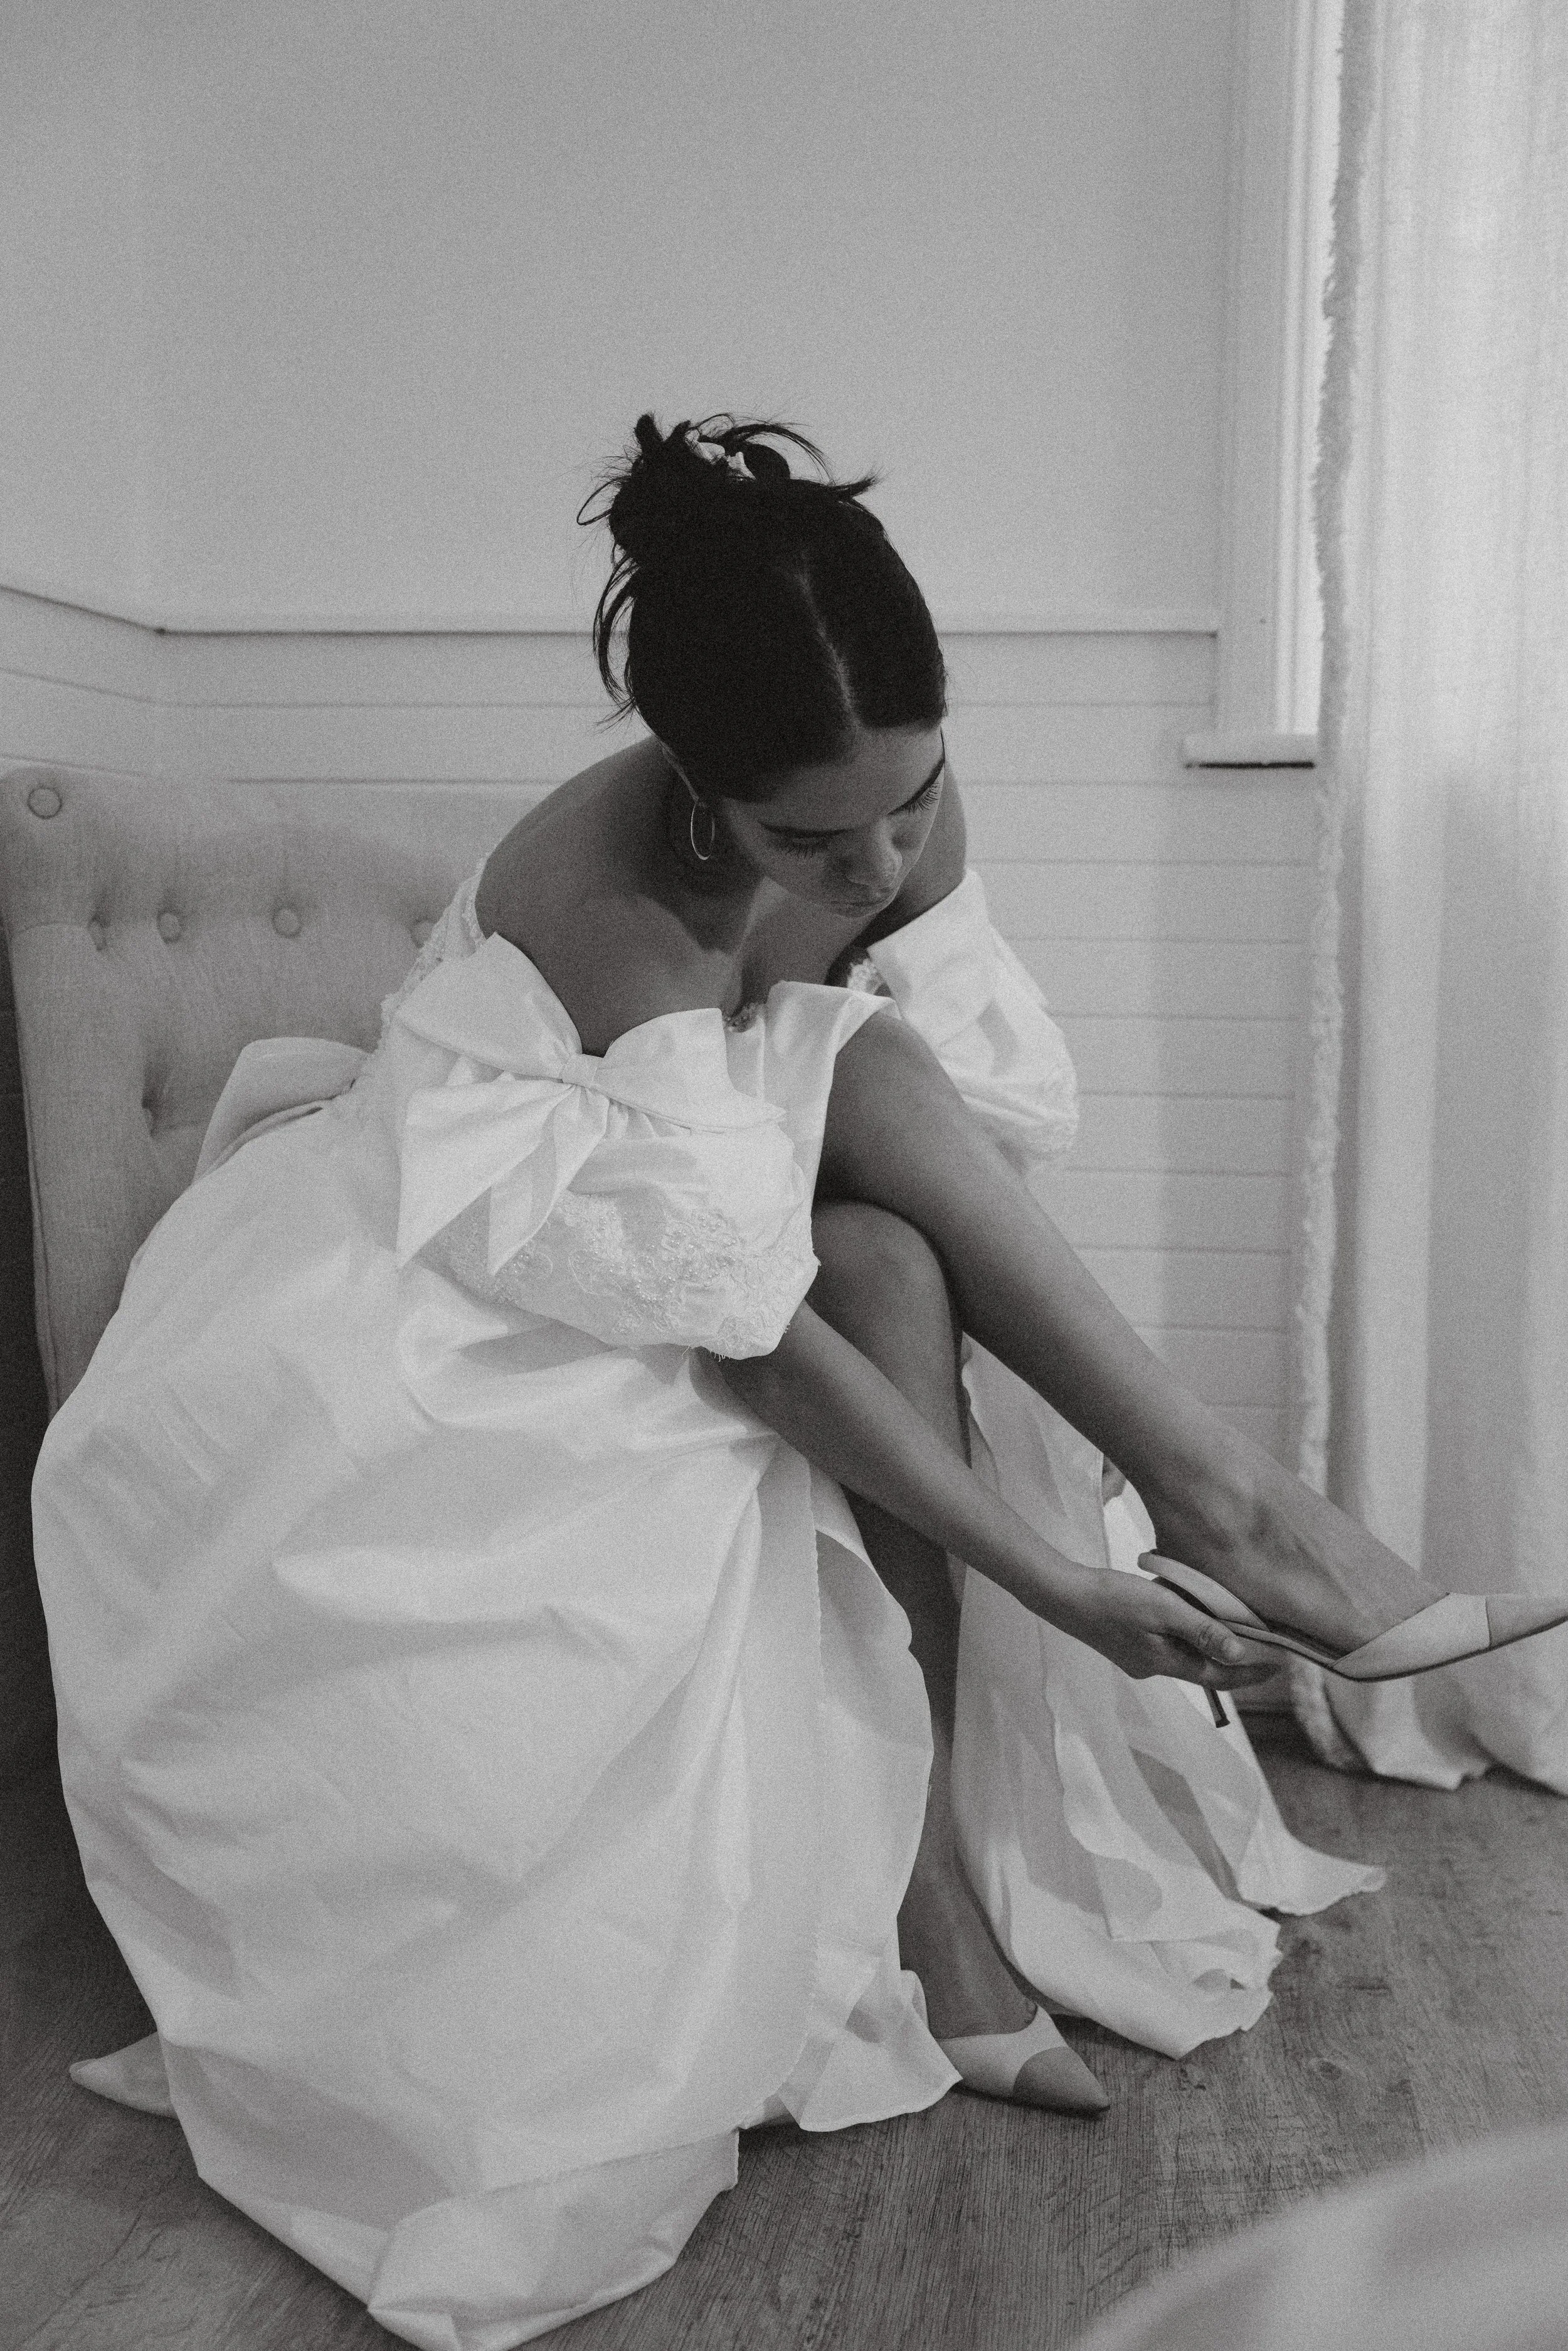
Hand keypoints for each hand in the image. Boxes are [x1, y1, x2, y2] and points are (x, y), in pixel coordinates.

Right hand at [1061, 1568, 1278, 1689]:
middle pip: (1203, 1668)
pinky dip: (1183, 1634)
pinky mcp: (1128, 1645)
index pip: (1219, 1677)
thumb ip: (1201, 1630)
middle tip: (1260, 1642)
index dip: (1250, 1675)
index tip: (1278, 1667)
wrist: (1063, 1596)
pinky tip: (1183, 1614)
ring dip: (1206, 1643)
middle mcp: (1154, 1668)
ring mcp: (1139, 1659)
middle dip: (1232, 1659)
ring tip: (1228, 1623)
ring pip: (1184, 1655)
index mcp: (1165, 1663)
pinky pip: (1167, 1644)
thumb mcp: (1162, 1609)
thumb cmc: (1111, 1598)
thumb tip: (1240, 1655)